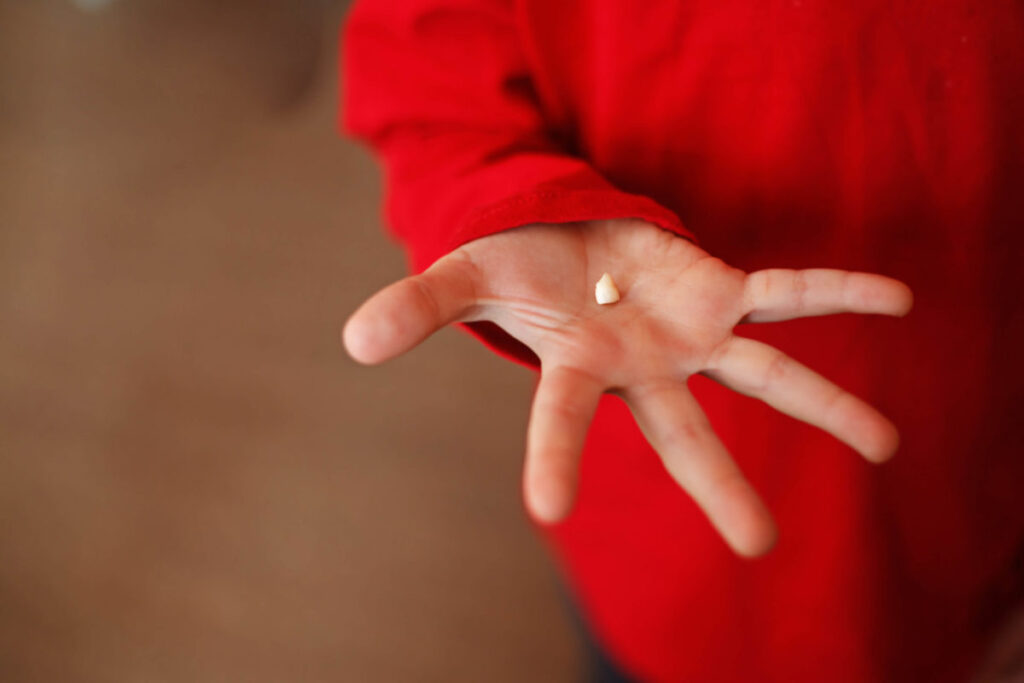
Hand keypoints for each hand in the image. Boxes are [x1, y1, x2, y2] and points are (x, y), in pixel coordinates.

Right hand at [342, 220, 912, 556]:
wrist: (570, 236)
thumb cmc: (519, 266)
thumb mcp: (464, 273)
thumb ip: (417, 307)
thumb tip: (351, 343)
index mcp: (579, 368)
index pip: (562, 419)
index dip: (552, 460)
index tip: (546, 513)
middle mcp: (644, 368)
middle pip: (684, 433)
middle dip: (719, 484)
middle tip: (759, 546)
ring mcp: (690, 334)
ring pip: (761, 375)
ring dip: (823, 405)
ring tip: (884, 446)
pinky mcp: (721, 290)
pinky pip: (784, 291)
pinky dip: (837, 289)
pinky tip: (898, 298)